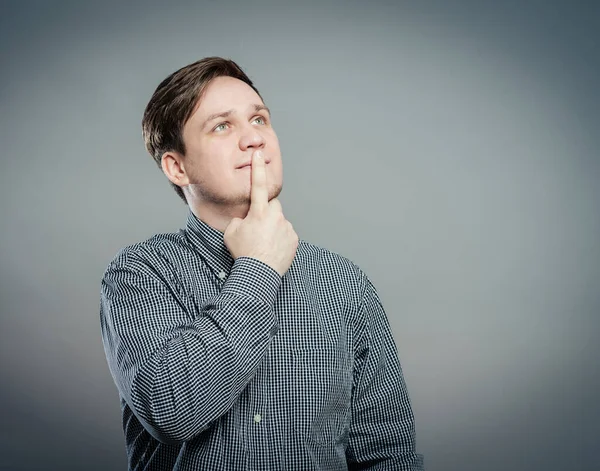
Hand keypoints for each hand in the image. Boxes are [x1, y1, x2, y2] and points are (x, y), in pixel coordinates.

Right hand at [224, 150, 298, 276]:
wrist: (259, 273)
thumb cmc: (243, 252)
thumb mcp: (232, 232)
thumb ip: (239, 219)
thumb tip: (246, 219)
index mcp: (259, 212)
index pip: (257, 185)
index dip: (257, 168)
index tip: (259, 155)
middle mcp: (276, 217)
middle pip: (272, 206)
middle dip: (266, 211)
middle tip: (257, 226)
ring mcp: (287, 228)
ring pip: (279, 221)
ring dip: (273, 228)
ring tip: (263, 243)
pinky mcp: (294, 239)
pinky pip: (286, 234)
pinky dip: (280, 238)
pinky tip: (272, 249)